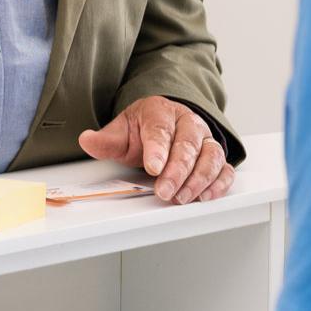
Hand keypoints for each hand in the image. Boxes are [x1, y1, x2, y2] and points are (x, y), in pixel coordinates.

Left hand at [77, 96, 233, 203]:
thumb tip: (87, 140)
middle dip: (177, 171)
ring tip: (183, 197)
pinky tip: (206, 196)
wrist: (165, 121)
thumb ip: (106, 140)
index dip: (157, 149)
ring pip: (210, 156)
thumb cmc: (144, 129)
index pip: (160, 130)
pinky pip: (224, 168)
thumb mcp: (122, 131)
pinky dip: (219, 183)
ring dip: (198, 179)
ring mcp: (204, 139)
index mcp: (161, 112)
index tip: (152, 167)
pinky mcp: (215, 155)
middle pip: (187, 145)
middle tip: (165, 191)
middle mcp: (187, 123)